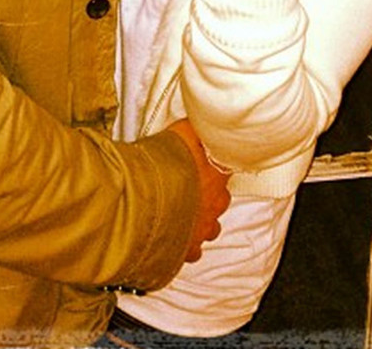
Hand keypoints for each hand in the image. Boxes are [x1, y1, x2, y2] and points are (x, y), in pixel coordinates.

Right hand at [167, 118, 230, 262]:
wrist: (144, 197)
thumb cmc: (162, 163)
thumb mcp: (181, 132)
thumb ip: (194, 129)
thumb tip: (201, 119)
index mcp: (218, 174)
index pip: (227, 169)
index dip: (215, 168)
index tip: (204, 166)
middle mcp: (215, 204)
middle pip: (219, 201)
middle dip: (207, 197)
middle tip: (189, 188)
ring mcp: (202, 230)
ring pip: (208, 228)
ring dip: (198, 221)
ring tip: (180, 213)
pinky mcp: (185, 251)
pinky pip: (189, 251)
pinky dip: (182, 245)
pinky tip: (171, 237)